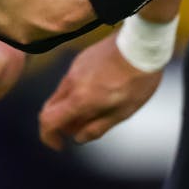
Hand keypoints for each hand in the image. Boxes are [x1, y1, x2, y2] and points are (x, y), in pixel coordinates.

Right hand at [38, 33, 163, 149]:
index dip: (48, 137)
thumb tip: (79, 138)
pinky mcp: (81, 59)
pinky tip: (96, 92)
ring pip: (60, 93)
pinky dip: (75, 93)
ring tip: (93, 111)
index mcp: (80, 99)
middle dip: (58, 123)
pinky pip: (70, 80)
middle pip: (50, 107)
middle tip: (76, 129)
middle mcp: (71, 82)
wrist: (141, 45)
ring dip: (68, 107)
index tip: (59, 144)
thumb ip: (97, 127)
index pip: (48, 120)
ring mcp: (74, 68)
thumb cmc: (137, 79)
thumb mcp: (122, 112)